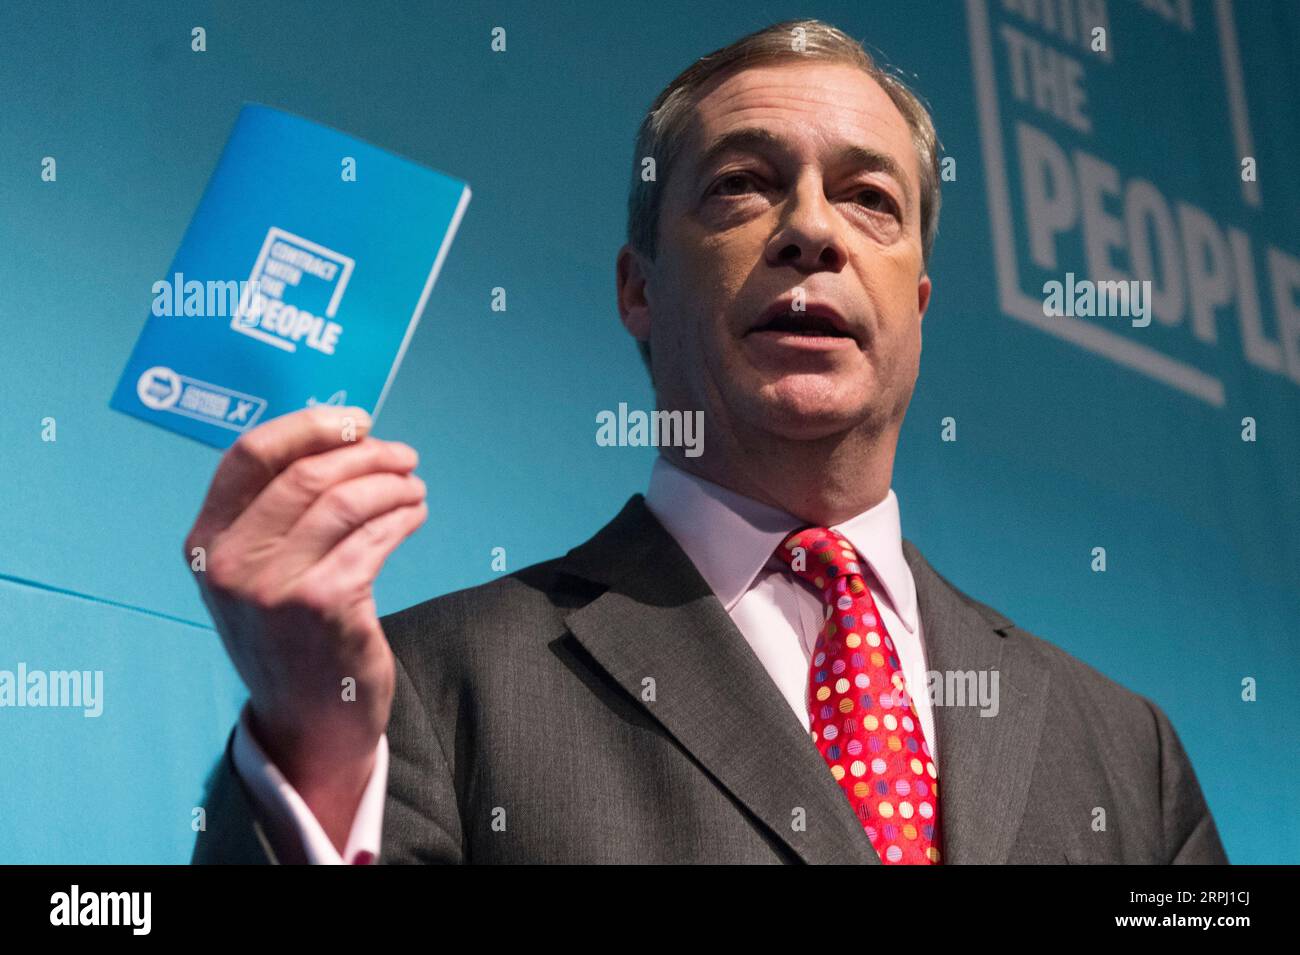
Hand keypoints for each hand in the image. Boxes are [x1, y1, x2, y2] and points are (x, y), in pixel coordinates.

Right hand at [184, 405, 425, 846]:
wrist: (306, 721)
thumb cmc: (290, 635)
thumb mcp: (257, 574)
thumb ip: (276, 514)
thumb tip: (340, 439)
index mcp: (207, 541)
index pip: (249, 455)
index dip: (308, 425)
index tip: (356, 420)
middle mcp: (230, 562)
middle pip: (306, 472)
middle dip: (367, 454)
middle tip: (404, 456)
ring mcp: (274, 586)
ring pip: (344, 500)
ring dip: (392, 484)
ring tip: (415, 487)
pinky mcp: (323, 604)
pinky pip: (374, 537)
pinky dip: (402, 517)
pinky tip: (414, 516)